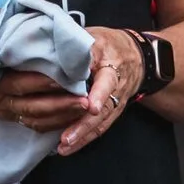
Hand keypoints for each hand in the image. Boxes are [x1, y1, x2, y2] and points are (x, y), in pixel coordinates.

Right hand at [0, 26, 89, 129]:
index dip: (45, 79)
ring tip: (82, 109)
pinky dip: (48, 123)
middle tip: (86, 97)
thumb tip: (12, 9)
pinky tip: (65, 118)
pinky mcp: (0, 114)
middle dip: (61, 101)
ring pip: (34, 117)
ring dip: (59, 115)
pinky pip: (27, 122)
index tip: (67, 72)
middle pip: (33, 103)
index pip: (21, 80)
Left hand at [56, 26, 142, 156]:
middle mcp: (116, 86)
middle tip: (67, 138)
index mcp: (111, 65)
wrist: (137, 56)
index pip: (106, 80)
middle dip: (84, 124)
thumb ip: (75, 45)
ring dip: (82, 136)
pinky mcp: (113, 111)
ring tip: (64, 146)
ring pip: (101, 122)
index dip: (99, 94)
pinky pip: (100, 127)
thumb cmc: (109, 44)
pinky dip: (85, 139)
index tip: (91, 106)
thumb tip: (46, 49)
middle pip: (103, 109)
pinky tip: (68, 147)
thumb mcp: (95, 36)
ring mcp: (116, 101)